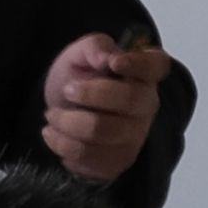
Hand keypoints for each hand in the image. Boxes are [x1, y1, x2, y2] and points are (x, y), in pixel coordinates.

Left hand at [39, 34, 169, 183]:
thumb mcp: (81, 53)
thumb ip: (96, 47)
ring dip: (67, 122)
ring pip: (103, 132)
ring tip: (51, 115)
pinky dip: (62, 145)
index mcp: (144, 73)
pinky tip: (54, 134)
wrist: (64, 110)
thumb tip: (109, 58)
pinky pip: (90, 158)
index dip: (139, 64)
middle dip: (89, 94)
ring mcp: (136, 135)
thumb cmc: (79, 77)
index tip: (114, 63)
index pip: (155, 66)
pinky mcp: (119, 160)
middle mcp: (148, 105)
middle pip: (129, 100)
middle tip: (65, 91)